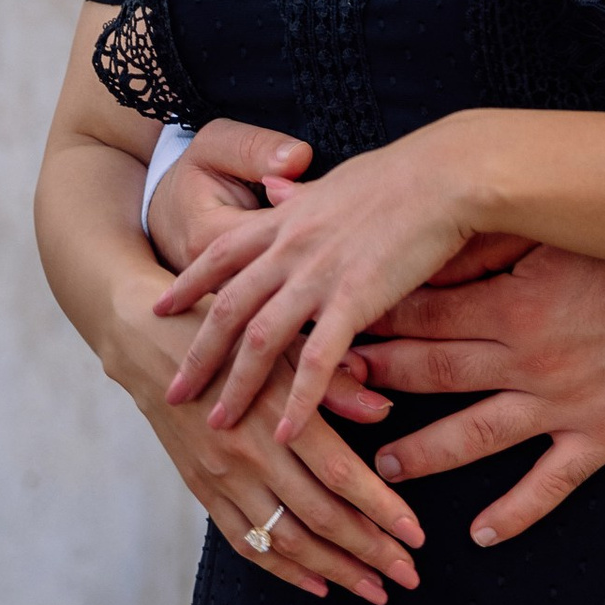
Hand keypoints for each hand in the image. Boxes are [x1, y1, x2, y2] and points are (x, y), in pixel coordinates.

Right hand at [103, 284, 424, 604]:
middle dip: (370, 552)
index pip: (342, 474)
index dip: (382, 510)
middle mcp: (250, 452)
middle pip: (321, 517)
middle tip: (409, 576)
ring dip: (335, 571)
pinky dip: (284, 571)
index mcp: (278, 411)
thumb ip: (333, 382)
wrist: (150, 342)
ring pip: (287, 541)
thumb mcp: (285, 342)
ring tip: (374, 589)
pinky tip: (318, 585)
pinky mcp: (202, 491)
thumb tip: (384, 412)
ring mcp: (223, 478)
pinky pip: (247, 543)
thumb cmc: (232, 333)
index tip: (417, 537)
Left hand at [156, 129, 484, 446]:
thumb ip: (302, 195)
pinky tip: (285, 432)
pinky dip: (298, 399)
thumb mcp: (337, 180)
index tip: (159, 308)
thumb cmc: (402, 173)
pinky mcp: (355, 297)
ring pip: (262, 337)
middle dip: (197, 352)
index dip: (188, 282)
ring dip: (236, 385)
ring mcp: (320, 273)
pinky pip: (318, 359)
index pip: (221, 252)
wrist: (444, 172)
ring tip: (217, 424)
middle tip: (171, 391)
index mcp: (288, 218)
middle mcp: (292, 246)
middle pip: (229, 306)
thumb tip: (276, 188)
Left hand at [357, 245, 604, 545]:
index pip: (427, 314)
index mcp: (515, 301)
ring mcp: (563, 404)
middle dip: (381, 382)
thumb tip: (425, 239)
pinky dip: (515, 512)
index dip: (375, 322)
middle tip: (329, 398)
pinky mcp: (600, 438)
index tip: (330, 331)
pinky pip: (550, 484)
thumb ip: (490, 242)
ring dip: (425, 453)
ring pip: (477, 435)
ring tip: (384, 467)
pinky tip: (481, 535)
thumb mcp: (556, 235)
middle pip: (438, 372)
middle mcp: (529, 357)